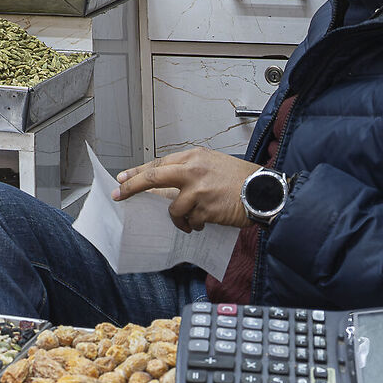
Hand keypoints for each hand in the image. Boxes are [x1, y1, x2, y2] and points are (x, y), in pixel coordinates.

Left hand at [115, 148, 258, 230]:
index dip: (138, 172)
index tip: (123, 179)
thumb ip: (189, 170)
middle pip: (153, 177)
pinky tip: (206, 220)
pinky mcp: (205, 208)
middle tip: (120, 195)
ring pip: (173, 209)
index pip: (158, 163)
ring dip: (180, 219)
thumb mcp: (212, 163)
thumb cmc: (240, 178)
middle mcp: (193, 170)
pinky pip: (191, 221)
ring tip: (192, 221)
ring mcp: (197, 189)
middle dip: (133, 187)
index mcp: (193, 157)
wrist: (262, 190)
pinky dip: (195, 224)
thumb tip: (166, 184)